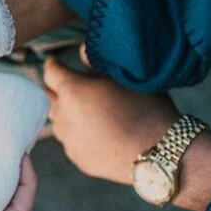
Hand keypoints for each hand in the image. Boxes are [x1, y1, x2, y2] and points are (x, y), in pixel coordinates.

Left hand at [43, 51, 178, 183]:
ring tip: (87, 110)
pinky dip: (78, 133)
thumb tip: (81, 52)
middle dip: (58, 89)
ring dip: (67, 112)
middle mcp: (63, 115)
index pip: (50, 72)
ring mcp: (68, 140)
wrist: (160, 153)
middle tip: (72, 85)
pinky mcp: (77, 157)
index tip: (55, 62)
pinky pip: (71, 140)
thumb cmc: (146, 109)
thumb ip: (97, 64)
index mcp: (72, 90)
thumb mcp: (124, 77)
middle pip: (50, 97)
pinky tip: (97, 132)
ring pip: (58, 120)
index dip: (54, 65)